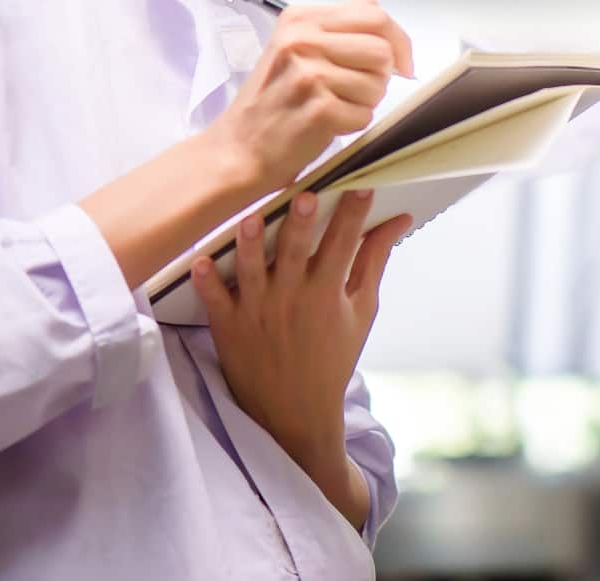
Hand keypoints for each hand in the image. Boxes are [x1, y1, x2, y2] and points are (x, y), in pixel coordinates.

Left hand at [191, 189, 413, 523]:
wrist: (296, 413)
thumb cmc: (333, 357)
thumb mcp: (362, 310)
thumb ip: (374, 262)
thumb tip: (398, 221)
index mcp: (328, 294)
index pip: (344, 244)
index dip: (353, 213)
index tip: (361, 186)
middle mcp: (292, 300)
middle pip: (296, 251)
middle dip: (301, 222)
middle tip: (305, 194)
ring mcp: (257, 312)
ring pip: (252, 270)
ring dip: (250, 244)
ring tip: (251, 218)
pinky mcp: (229, 327)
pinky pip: (215, 301)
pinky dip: (208, 282)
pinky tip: (201, 261)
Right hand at [210, 0, 414, 194]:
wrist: (237, 149)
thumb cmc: (271, 102)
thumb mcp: (294, 49)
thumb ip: (336, 31)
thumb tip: (389, 32)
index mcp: (300, 19)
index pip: (373, 13)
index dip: (397, 39)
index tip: (400, 62)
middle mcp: (303, 40)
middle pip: (381, 49)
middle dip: (381, 74)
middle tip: (356, 91)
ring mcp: (310, 74)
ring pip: (378, 83)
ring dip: (366, 102)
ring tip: (334, 106)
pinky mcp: (319, 108)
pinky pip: (366, 114)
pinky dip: (353, 123)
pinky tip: (326, 124)